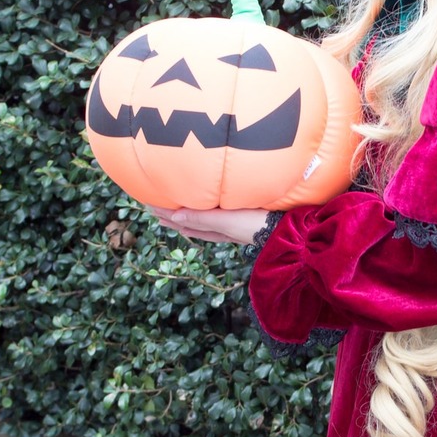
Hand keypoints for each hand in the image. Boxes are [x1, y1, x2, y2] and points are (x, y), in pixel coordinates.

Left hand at [150, 206, 269, 245]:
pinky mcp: (243, 221)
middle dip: (172, 216)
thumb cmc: (256, 224)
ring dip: (186, 217)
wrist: (286, 230)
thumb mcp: (226, 221)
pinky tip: (208, 214)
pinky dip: (205, 217)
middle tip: (153, 209)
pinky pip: (216, 220)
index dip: (167, 214)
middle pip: (190, 222)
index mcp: (214, 227)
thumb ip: (202, 219)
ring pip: (202, 222)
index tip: (149, 205)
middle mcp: (220, 228)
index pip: (185, 220)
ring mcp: (232, 226)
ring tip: (172, 214)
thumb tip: (174, 216)